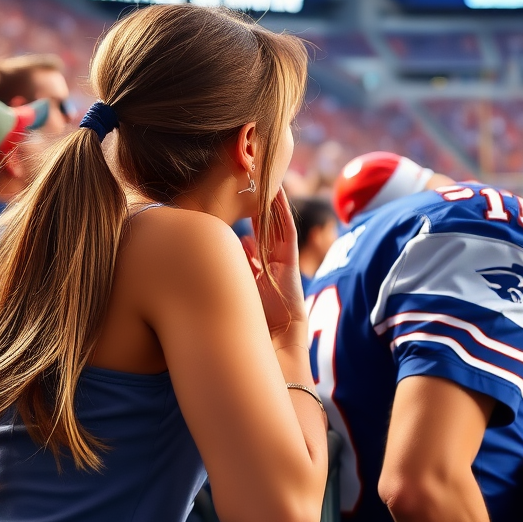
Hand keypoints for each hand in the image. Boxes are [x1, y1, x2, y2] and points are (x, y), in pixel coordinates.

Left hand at [241, 188, 306, 345]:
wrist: (276, 341)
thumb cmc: (253, 323)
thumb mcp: (237, 290)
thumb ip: (235, 269)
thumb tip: (231, 246)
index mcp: (258, 272)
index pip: (252, 241)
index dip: (248, 223)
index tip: (236, 205)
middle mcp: (271, 264)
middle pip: (265, 229)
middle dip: (258, 208)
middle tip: (249, 185)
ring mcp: (282, 261)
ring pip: (275, 225)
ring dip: (271, 204)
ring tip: (264, 180)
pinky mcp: (291, 261)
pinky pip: (286, 230)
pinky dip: (281, 212)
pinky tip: (275, 194)